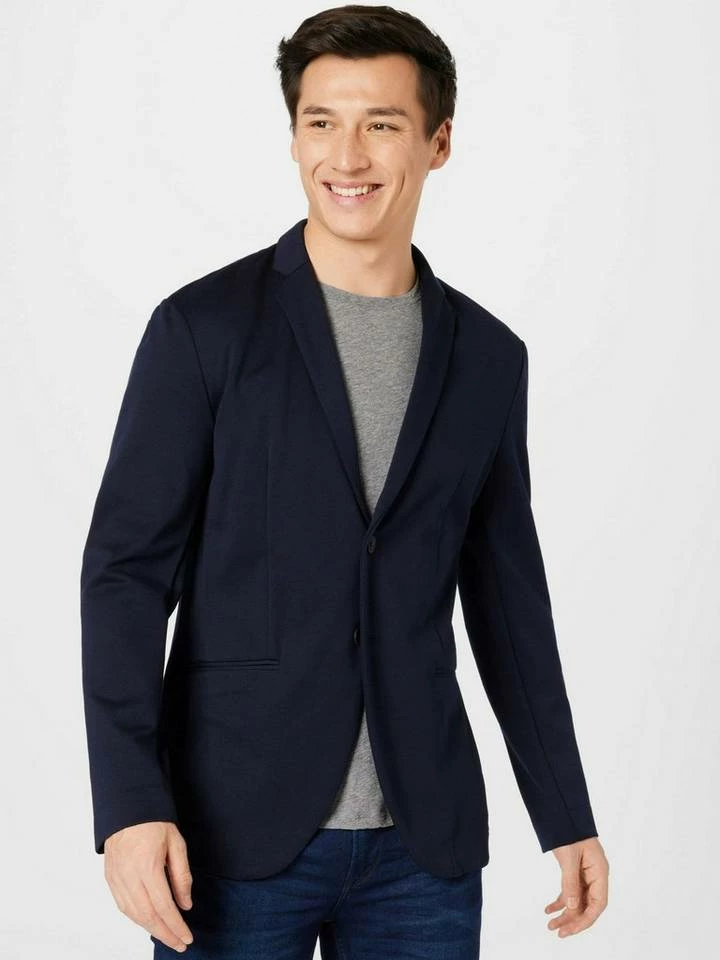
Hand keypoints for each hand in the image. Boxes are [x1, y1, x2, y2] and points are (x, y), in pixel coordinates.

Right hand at [104, 820, 194, 952]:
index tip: (187, 937)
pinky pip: (123, 906)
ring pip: (133, 914)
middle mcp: (129, 876)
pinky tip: (148, 922)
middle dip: (165, 934)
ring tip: (168, 936)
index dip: (176, 926)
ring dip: (151, 929)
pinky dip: (136, 918)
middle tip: (180, 944)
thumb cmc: (154, 822)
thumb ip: (182, 876)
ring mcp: (116, 878)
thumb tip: (185, 905)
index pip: (163, 906)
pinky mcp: (110, 878)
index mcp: (148, 866)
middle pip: (147, 916)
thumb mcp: (177, 843)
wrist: (128, 807)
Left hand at [545, 836, 608, 937]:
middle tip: (557, 931)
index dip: (586, 919)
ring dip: (565, 913)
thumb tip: (571, 907)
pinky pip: (570, 891)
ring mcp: (586, 874)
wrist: (563, 812)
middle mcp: (596, 876)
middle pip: (588, 905)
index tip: (571, 929)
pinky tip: (548, 909)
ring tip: (550, 923)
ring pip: (578, 900)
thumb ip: (570, 882)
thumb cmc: (570, 830)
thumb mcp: (569, 857)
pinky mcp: (576, 872)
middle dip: (573, 920)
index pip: (598, 904)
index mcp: (600, 872)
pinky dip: (560, 901)